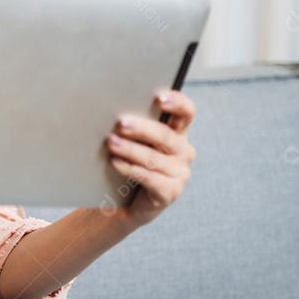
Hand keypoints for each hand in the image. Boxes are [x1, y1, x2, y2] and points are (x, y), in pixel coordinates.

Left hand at [104, 89, 197, 226]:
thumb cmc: (132, 163)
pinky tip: (115, 163)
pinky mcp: (171, 191)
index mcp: (178, 132)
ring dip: (130, 149)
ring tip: (111, 143)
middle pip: (166, 136)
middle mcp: (184, 151)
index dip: (176, 103)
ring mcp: (180, 173)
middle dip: (142, 128)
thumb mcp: (137, 142)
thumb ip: (135, 128)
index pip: (186, 112)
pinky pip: (149, 178)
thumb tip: (113, 112)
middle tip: (121, 123)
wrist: (128, 201)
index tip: (158, 97)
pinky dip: (129, 169)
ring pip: (153, 158)